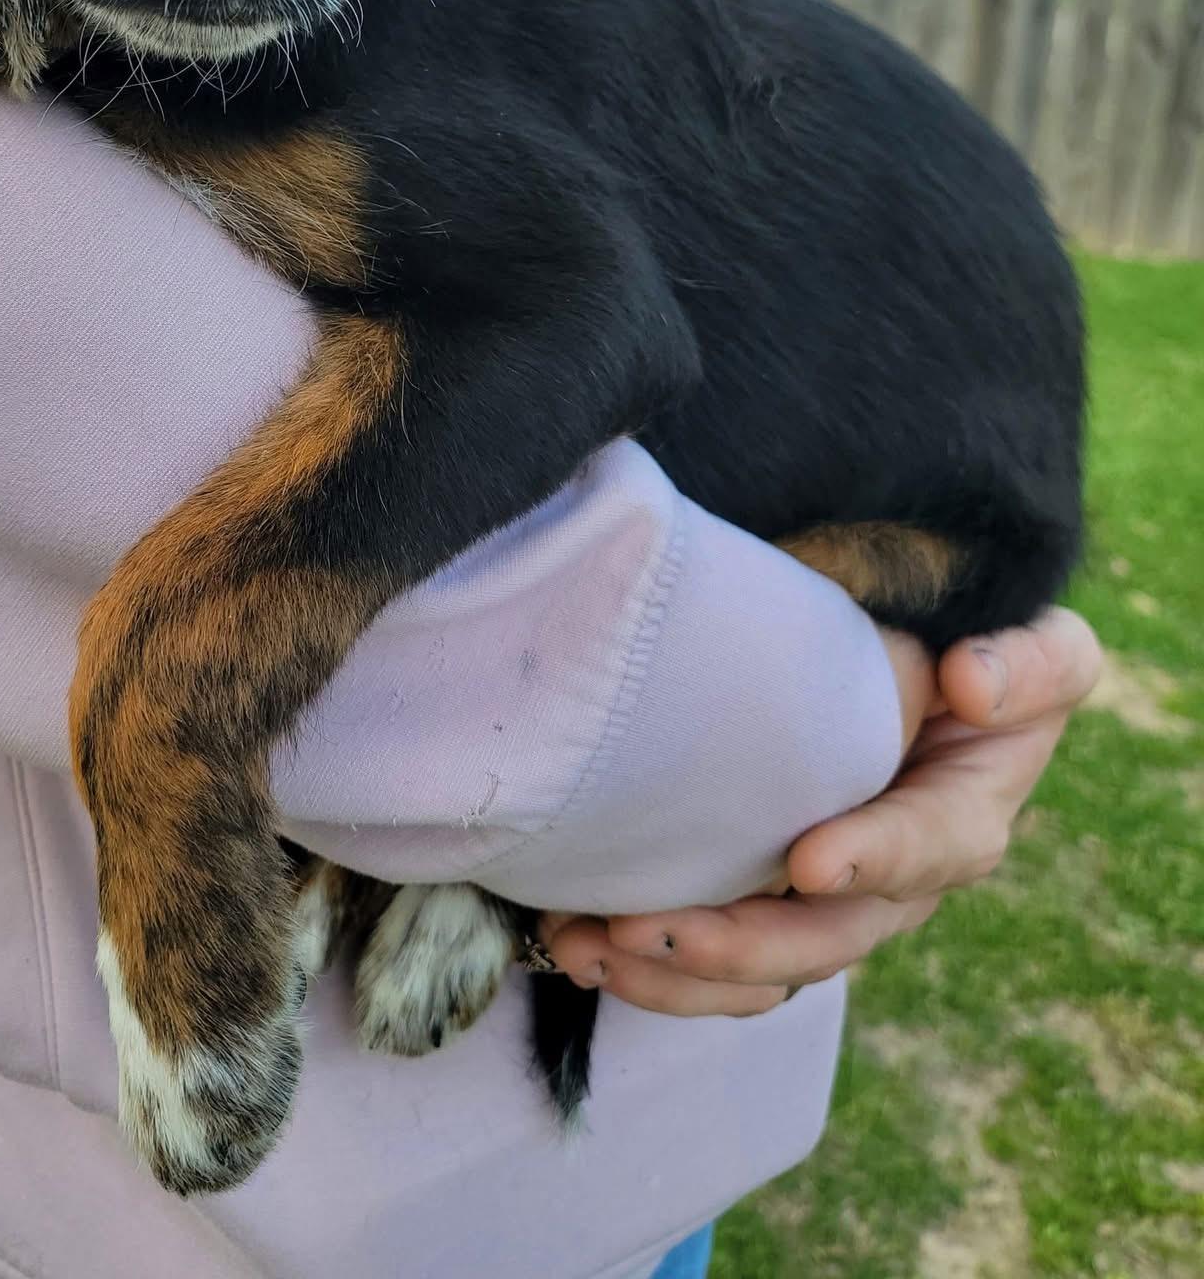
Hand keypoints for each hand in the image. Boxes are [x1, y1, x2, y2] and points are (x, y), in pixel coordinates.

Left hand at [536, 607, 1101, 1015]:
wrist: (901, 644)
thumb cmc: (967, 635)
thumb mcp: (1029, 642)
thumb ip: (1024, 662)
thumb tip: (972, 690)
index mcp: (964, 813)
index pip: (931, 846)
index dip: (874, 858)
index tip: (809, 861)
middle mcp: (897, 877)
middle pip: (830, 935)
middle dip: (742, 942)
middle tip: (654, 928)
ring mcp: (825, 901)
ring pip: (762, 970)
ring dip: (676, 970)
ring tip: (587, 948)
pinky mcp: (763, 903)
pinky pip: (715, 963)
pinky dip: (649, 963)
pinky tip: (575, 944)